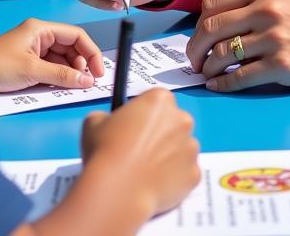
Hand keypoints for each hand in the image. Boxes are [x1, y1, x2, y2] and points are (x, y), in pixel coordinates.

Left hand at [0, 18, 104, 92]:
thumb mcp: (32, 72)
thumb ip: (61, 76)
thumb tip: (87, 80)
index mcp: (41, 28)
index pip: (76, 35)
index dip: (91, 52)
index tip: (99, 72)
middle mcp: (39, 34)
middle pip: (70, 46)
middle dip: (81, 63)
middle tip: (87, 83)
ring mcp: (32, 47)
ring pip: (61, 57)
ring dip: (70, 71)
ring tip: (75, 86)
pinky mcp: (27, 60)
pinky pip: (50, 65)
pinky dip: (58, 75)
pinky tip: (61, 86)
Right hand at [80, 89, 199, 219]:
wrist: (117, 190)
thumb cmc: (105, 151)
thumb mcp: (95, 122)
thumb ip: (108, 116)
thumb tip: (109, 122)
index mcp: (160, 99)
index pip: (158, 102)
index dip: (146, 115)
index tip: (135, 129)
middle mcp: (182, 119)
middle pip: (174, 123)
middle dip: (161, 134)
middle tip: (141, 151)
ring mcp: (191, 148)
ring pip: (182, 149)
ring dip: (169, 156)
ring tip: (146, 171)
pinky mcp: (194, 174)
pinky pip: (185, 174)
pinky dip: (174, 180)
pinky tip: (155, 185)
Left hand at [184, 0, 289, 92]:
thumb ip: (253, 2)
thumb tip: (215, 21)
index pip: (213, 3)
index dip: (199, 22)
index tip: (198, 36)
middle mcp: (267, 9)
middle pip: (211, 28)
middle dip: (195, 47)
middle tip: (194, 59)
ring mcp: (274, 37)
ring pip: (222, 53)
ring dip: (208, 67)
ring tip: (207, 73)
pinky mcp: (281, 65)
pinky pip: (239, 77)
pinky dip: (223, 83)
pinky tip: (218, 84)